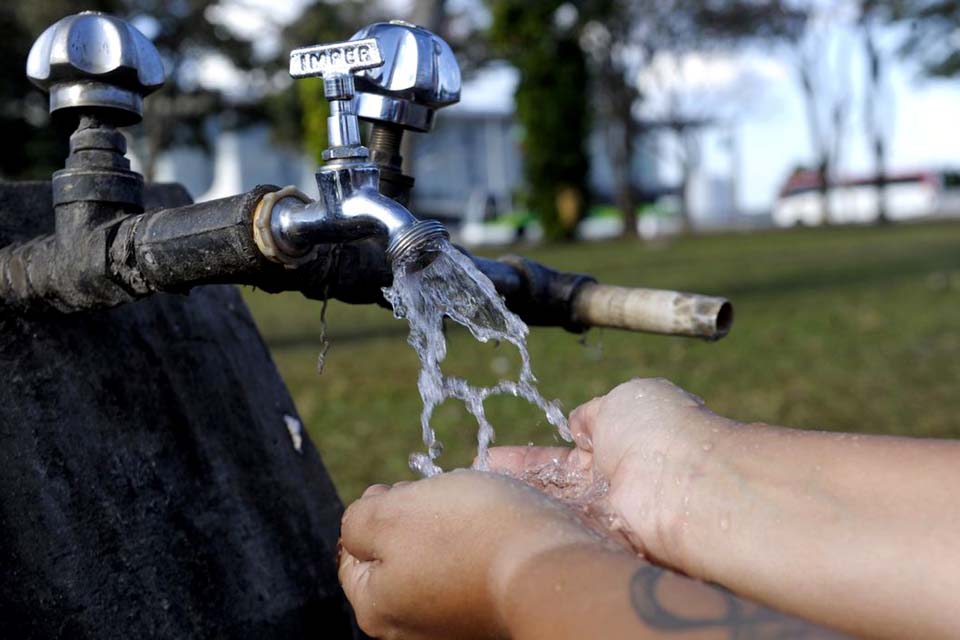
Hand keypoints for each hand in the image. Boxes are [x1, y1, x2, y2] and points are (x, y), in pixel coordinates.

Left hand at [338, 470, 607, 639]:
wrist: (551, 566)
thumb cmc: (467, 534)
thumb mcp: (390, 513)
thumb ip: (357, 520)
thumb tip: (361, 527)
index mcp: (377, 608)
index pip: (353, 551)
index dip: (376, 509)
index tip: (404, 489)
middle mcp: (412, 629)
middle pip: (397, 555)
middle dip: (414, 518)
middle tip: (442, 497)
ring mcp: (455, 624)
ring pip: (438, 559)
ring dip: (451, 528)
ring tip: (476, 510)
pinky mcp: (492, 614)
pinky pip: (474, 570)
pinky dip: (481, 545)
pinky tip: (497, 530)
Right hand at [488, 378, 732, 570]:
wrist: (684, 482)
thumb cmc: (660, 430)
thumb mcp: (624, 399)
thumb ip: (595, 412)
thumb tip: (579, 422)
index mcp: (621, 442)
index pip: (566, 452)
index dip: (530, 456)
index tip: (494, 457)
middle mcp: (612, 483)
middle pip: (553, 484)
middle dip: (515, 481)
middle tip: (477, 479)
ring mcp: (605, 514)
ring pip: (552, 508)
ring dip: (516, 501)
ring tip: (475, 497)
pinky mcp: (600, 541)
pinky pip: (558, 531)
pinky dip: (529, 523)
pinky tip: (495, 519)